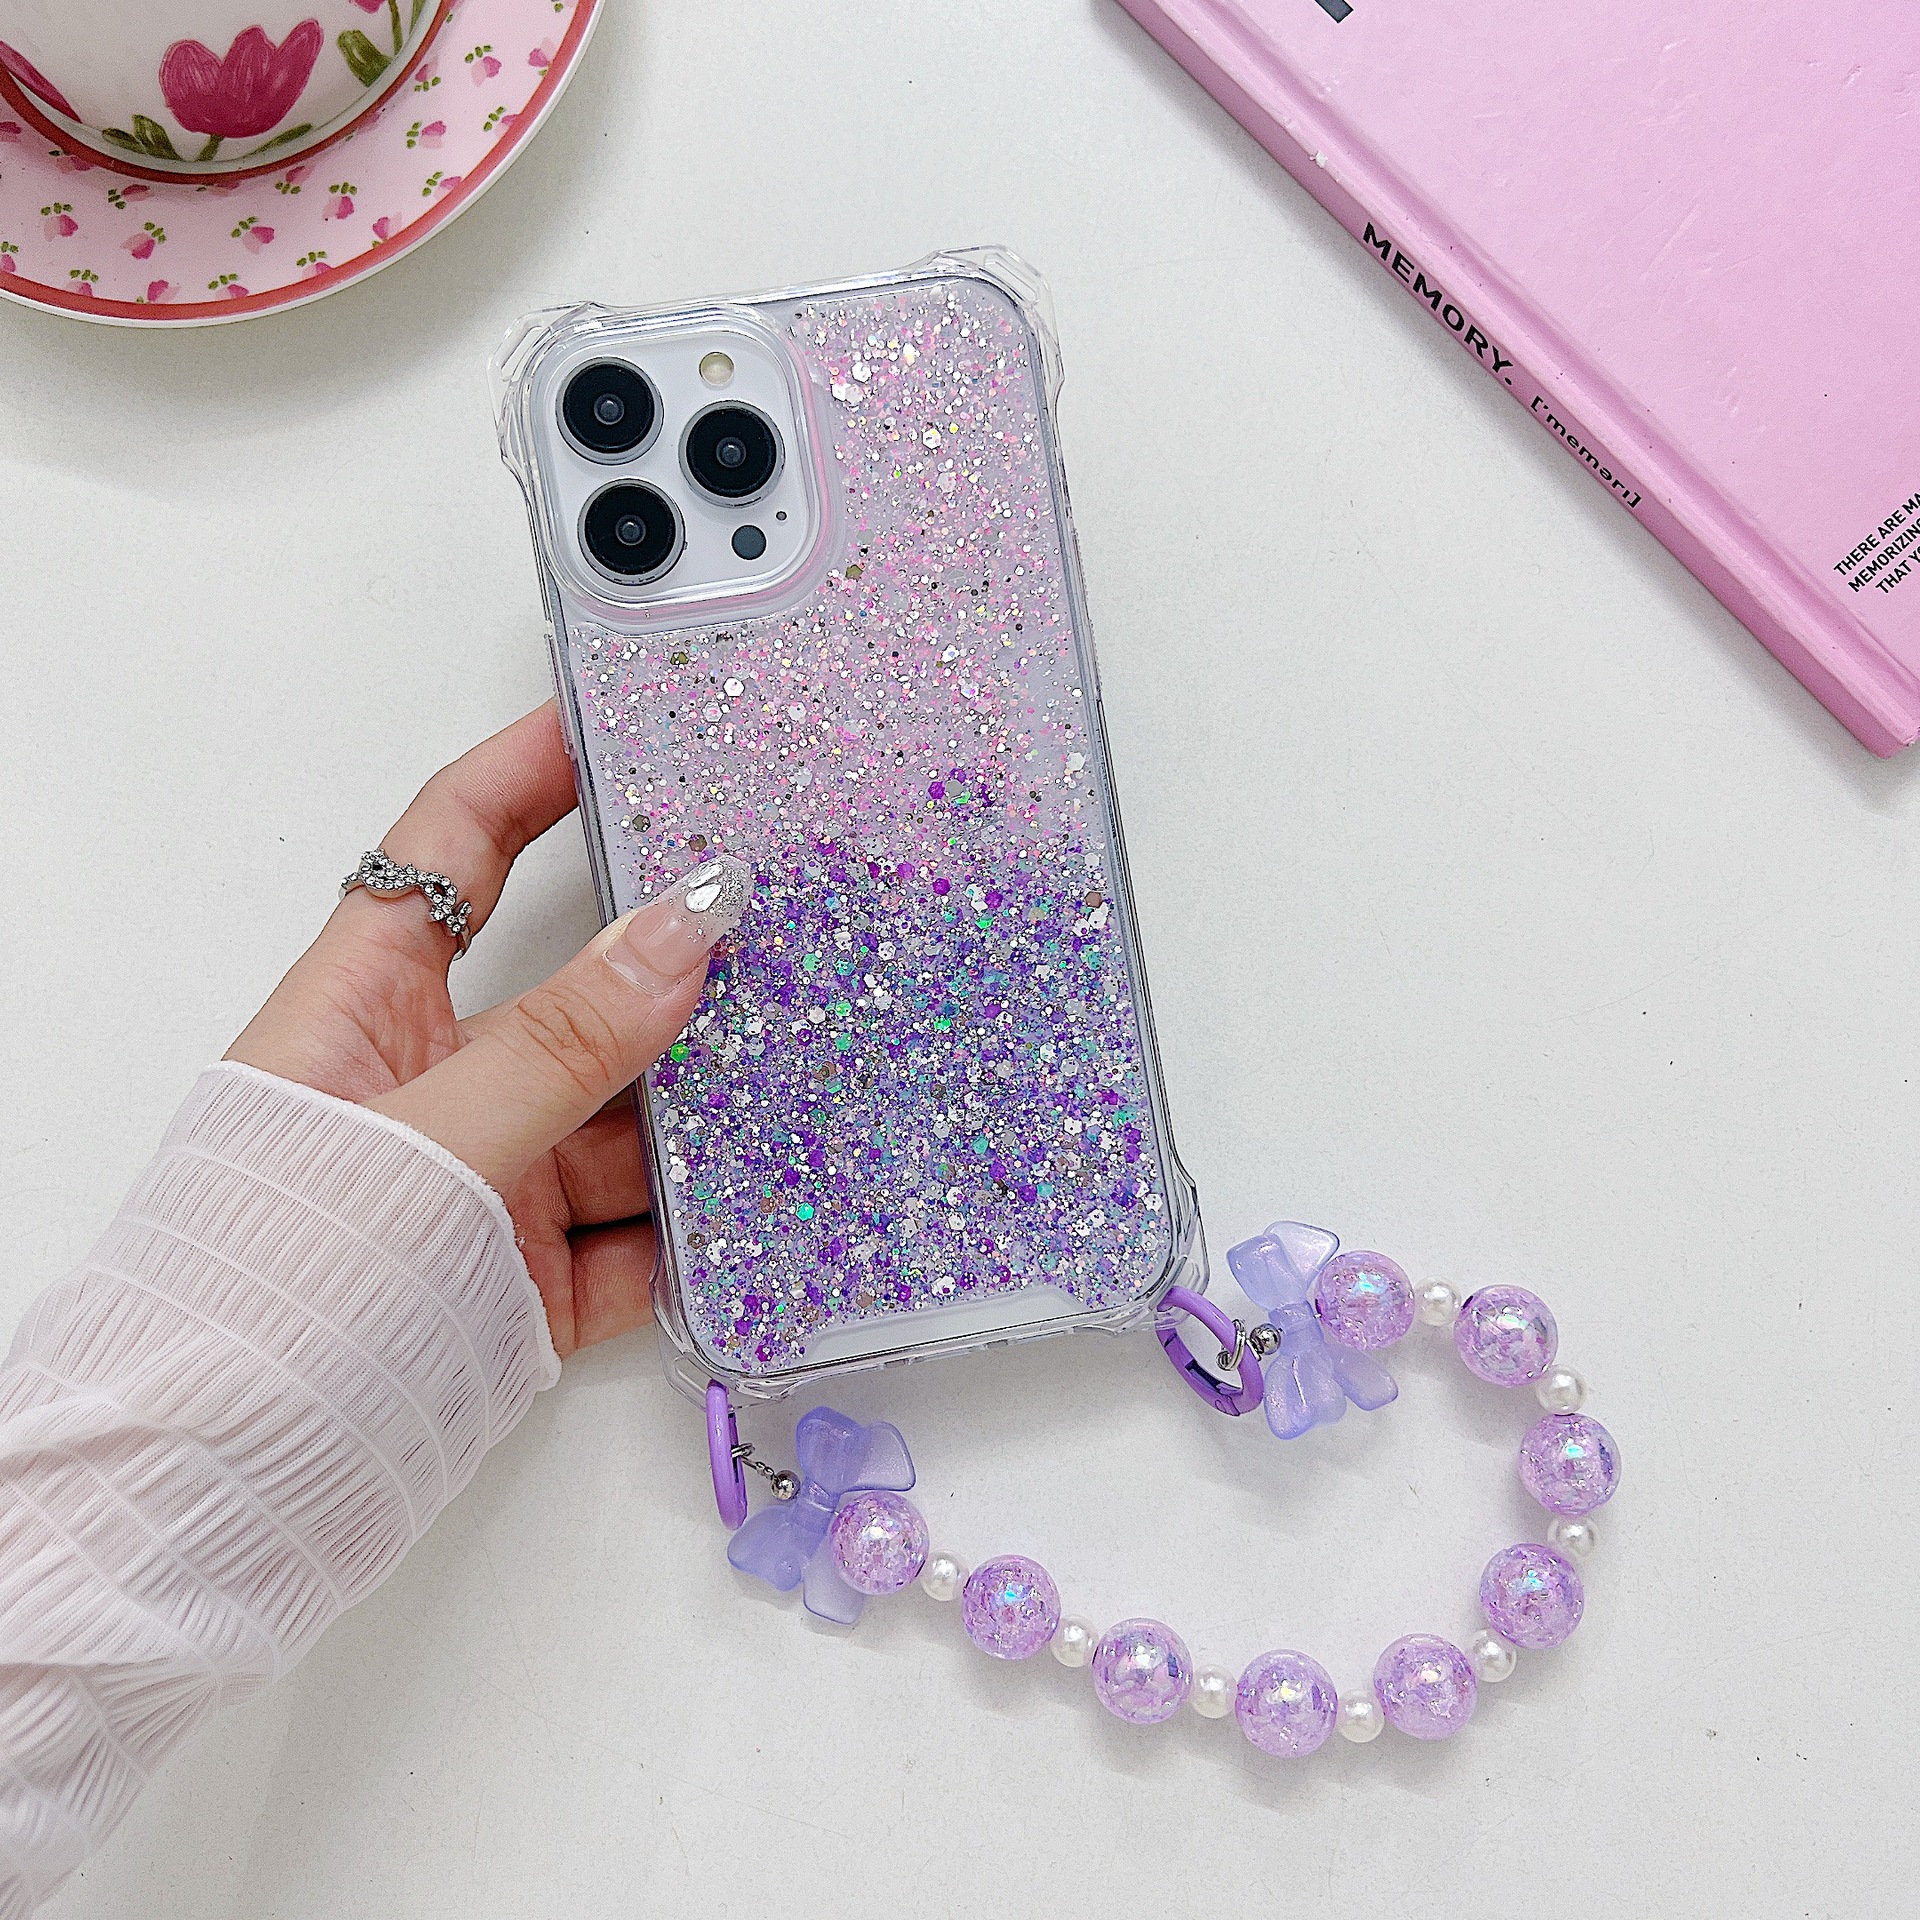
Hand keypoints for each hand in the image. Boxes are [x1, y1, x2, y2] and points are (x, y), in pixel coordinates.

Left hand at [226, 704, 749, 1357]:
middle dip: (673, 964)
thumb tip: (687, 926)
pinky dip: (698, 1232)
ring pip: (624, 1121)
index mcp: (367, 1006)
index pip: (453, 849)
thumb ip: (568, 1042)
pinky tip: (768, 1207)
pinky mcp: (524, 1280)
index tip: (621, 722)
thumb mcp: (430, 1141)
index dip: (531, 772)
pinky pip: (636, 1238)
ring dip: (705, 1112)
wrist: (221, 1497)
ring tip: (809, 1071)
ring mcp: (486, 1183)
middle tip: (780, 917)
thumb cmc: (265, 1294)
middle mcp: (434, 1083)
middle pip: (577, 992)